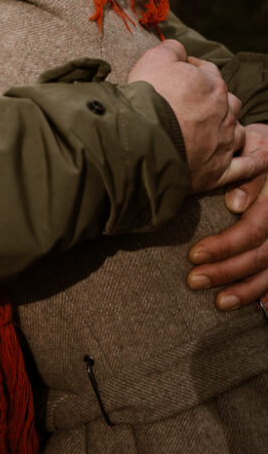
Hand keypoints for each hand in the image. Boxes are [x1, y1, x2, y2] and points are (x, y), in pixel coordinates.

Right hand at [127, 40, 253, 192]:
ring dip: (231, 126)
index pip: (207, 71)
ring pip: (237, 130)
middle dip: (215, 99)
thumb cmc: (149, 96)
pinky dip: (257, 162)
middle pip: (228, 101)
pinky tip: (264, 157)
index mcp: (212, 84)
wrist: (143, 138)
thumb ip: (172, 49)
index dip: (192, 71)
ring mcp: (224, 142)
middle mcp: (224, 112)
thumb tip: (179, 49)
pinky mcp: (219, 169)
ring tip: (216, 127)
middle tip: (193, 102)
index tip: (177, 74)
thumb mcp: (155, 59)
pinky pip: (247, 166)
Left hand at [187, 124, 267, 309]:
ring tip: (219, 302)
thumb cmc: (256, 147)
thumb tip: (235, 205)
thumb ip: (248, 175)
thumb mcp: (255, 145)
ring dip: (246, 290)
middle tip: (194, 280)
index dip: (224, 246)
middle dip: (227, 271)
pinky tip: (260, 308)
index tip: (193, 255)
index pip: (253, 230)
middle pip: (261, 255)